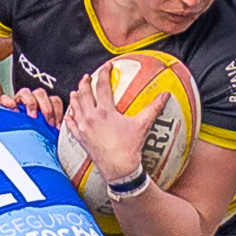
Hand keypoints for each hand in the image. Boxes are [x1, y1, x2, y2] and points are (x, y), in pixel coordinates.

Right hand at [1, 87, 64, 126]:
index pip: (54, 100)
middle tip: (47, 122)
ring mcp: (18, 99)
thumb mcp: (42, 129)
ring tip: (32, 117)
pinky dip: (9, 102)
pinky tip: (14, 111)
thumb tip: (58, 132)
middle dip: (46, 108)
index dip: (57, 111)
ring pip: (25, 92)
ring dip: (31, 103)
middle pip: (41, 93)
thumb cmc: (29, 129)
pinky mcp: (4, 103)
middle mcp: (31, 98)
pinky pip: (6, 98)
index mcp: (43, 103)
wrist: (9, 128)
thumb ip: (49, 127)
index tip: (56, 125)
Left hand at [64, 65, 163, 183]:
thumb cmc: (130, 147)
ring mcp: (83, 127)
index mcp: (105, 111)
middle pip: (84, 93)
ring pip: (75, 106)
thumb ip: (154, 108)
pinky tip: (71, 113)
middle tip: (87, 77)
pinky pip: (70, 123)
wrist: (118, 168)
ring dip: (76, 96)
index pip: (102, 85)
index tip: (106, 66)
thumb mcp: (142, 125)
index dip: (104, 73)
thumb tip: (166, 95)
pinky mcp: (79, 137)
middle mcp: (91, 117)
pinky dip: (70, 115)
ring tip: (77, 91)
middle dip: (85, 82)